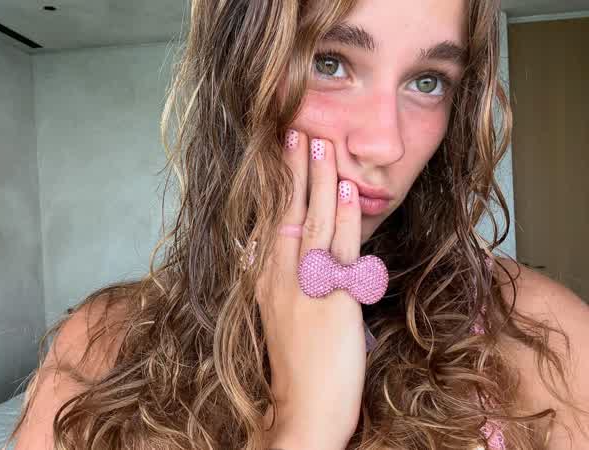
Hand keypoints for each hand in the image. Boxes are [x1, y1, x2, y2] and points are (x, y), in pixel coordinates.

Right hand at [256, 130, 365, 448]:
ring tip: (320, 143)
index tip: (278, 155)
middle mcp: (279, 276)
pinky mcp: (333, 299)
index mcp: (265, 280)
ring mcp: (305, 285)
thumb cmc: (297, 365)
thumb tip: (287, 254)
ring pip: (311, 220)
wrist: (305, 409)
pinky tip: (345, 189)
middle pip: (285, 211)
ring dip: (317, 179)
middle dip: (292, 169)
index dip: (276, 185)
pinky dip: (343, 216)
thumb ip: (284, 281)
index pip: (269, 220)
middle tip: (296, 132)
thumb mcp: (280, 316)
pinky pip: (339, 248)